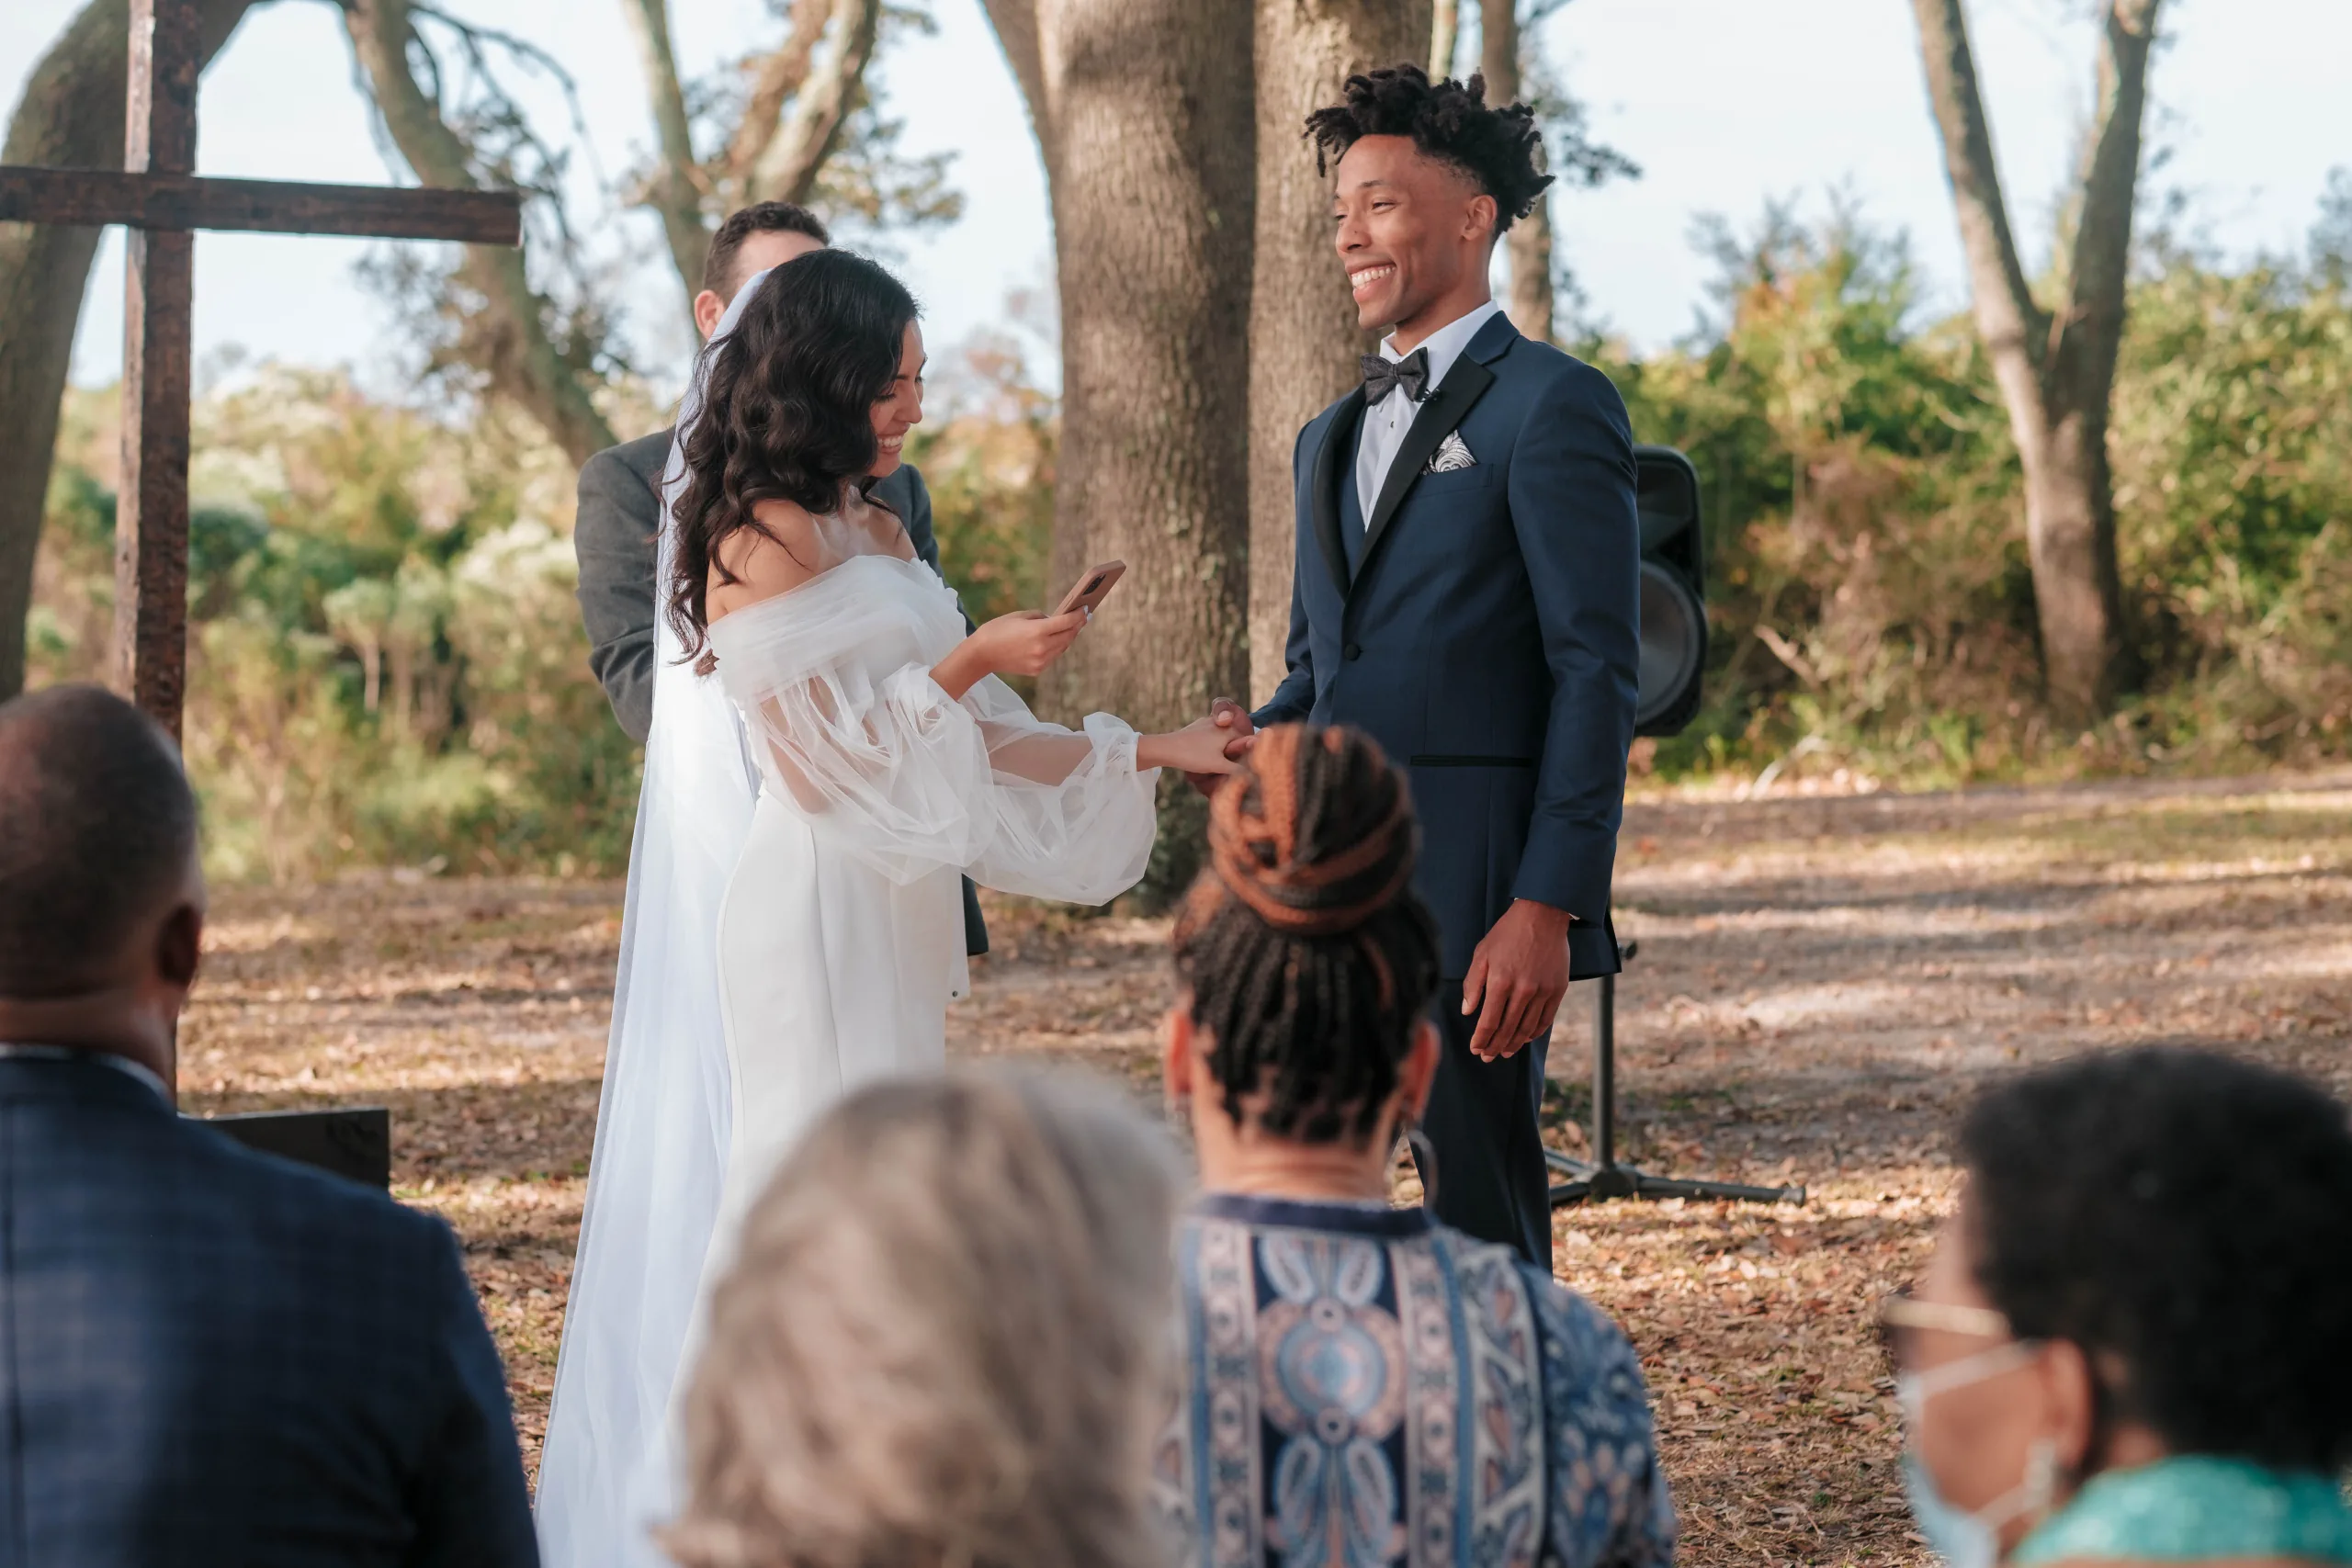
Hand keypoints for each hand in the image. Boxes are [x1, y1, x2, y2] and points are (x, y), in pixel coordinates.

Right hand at [935, 609, 1087, 696]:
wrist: (981, 654)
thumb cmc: (998, 629)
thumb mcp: (1019, 616)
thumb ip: (1040, 617)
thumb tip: (1055, 620)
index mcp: (1037, 631)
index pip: (1066, 622)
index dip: (1078, 615)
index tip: (1085, 609)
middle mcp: (1042, 648)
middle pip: (1068, 636)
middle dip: (1077, 626)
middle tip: (1084, 617)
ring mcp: (1040, 661)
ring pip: (1062, 647)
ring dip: (1068, 637)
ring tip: (1073, 627)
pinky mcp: (1037, 670)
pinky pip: (1053, 657)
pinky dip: (1056, 647)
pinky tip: (1058, 639)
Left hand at [1186, 697, 1255, 794]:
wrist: (1166, 748)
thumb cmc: (1194, 756)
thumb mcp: (1219, 766)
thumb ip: (1238, 770)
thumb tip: (1254, 775)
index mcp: (1228, 730)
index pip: (1245, 742)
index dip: (1244, 754)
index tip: (1239, 766)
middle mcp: (1219, 723)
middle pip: (1233, 740)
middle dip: (1232, 752)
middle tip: (1224, 767)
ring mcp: (1205, 723)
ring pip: (1220, 739)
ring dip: (1220, 750)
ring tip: (1212, 762)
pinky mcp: (1195, 728)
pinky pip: (1208, 738)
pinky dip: (1209, 747)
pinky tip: (1201, 756)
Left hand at [1462, 900, 1573, 1060]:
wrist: (1542, 916)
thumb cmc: (1507, 933)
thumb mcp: (1482, 953)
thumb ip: (1473, 984)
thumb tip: (1467, 1011)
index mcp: (1500, 982)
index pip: (1488, 1021)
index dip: (1481, 1039)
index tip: (1475, 1048)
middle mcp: (1523, 990)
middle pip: (1507, 1029)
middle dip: (1495, 1046)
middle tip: (1487, 1056)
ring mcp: (1542, 991)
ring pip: (1526, 1028)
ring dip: (1514, 1044)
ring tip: (1505, 1052)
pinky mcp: (1557, 990)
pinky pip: (1545, 1019)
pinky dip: (1534, 1032)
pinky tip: (1525, 1038)